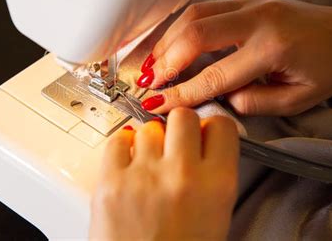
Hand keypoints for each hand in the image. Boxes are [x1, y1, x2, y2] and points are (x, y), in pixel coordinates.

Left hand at [89, 108, 238, 240]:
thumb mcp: (215, 215)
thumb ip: (214, 174)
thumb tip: (205, 140)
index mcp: (217, 185)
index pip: (220, 126)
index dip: (211, 127)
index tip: (203, 133)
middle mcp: (183, 175)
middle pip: (183, 116)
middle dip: (179, 127)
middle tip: (174, 143)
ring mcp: (144, 175)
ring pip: (149, 127)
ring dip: (150, 140)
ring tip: (148, 164)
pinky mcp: (111, 181)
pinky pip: (118, 140)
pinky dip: (122, 147)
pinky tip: (128, 163)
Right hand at [137, 0, 331, 115]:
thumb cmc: (326, 68)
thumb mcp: (295, 100)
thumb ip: (253, 103)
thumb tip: (219, 96)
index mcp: (272, 48)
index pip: (214, 75)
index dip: (180, 93)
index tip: (155, 104)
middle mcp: (258, 19)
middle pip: (195, 33)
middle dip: (165, 60)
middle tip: (147, 82)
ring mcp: (251, 3)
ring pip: (194, 15)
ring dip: (167, 41)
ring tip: (151, 66)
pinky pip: (203, 9)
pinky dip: (180, 28)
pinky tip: (170, 46)